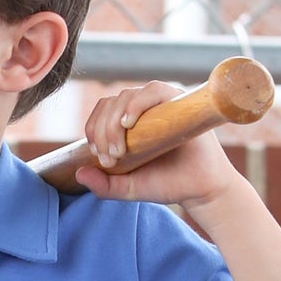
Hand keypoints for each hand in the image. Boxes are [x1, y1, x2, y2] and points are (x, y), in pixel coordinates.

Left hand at [71, 83, 250, 215]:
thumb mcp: (129, 188)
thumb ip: (104, 185)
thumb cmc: (167, 184)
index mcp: (129, 122)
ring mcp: (161, 102)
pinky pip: (153, 91)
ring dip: (114, 122)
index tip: (98, 157)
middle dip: (102, 131)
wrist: (201, 189)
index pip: (102, 112)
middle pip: (110, 104)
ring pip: (126, 96)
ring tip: (119, 150)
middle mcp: (143, 108)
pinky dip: (136, 103)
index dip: (93, 130)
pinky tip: (128, 123)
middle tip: (110, 159)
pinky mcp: (179, 101)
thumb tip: (80, 173)